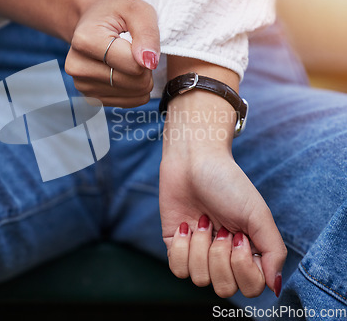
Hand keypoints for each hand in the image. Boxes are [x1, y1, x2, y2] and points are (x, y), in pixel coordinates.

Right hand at [65, 0, 159, 106]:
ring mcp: (82, 85)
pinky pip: (129, 102)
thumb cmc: (117, 13)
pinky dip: (135, 89)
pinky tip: (125, 72)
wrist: (94, 22)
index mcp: (85, 41)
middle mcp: (76, 67)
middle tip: (135, 50)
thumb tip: (149, 63)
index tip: (137, 40)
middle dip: (145, 68)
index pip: (133, 65)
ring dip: (141, 78)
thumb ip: (147, 32)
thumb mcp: (136, 10)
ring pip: (134, 94)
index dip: (146, 54)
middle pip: (134, 83)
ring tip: (128, 59)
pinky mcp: (91, 98)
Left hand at [160, 91, 286, 297]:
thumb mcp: (259, 215)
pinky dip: (182, 248)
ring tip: (203, 221)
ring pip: (200, 280)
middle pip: (224, 288)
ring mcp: (199, 252)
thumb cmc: (228, 184)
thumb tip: (275, 287)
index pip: (251, 288)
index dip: (243, 267)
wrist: (193, 161)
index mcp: (248, 251)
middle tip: (220, 227)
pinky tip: (185, 225)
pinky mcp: (176, 246)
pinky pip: (178, 270)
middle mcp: (224, 256)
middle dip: (220, 256)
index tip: (238, 236)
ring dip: (201, 248)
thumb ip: (274, 252)